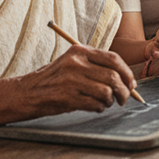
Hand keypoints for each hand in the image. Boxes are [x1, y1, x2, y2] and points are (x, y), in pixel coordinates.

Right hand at [18, 44, 136, 114]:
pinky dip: (100, 108)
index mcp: (79, 51)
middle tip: (124, 98)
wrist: (28, 92)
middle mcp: (76, 63)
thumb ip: (94, 65)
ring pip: (106, 92)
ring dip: (111, 101)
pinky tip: (94, 106)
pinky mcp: (68, 97)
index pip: (113, 58)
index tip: (131, 83)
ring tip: (104, 102)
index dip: (127, 72)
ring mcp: (71, 80)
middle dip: (124, 90)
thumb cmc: (53, 78)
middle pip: (113, 76)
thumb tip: (124, 78)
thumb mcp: (71, 62)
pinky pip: (96, 104)